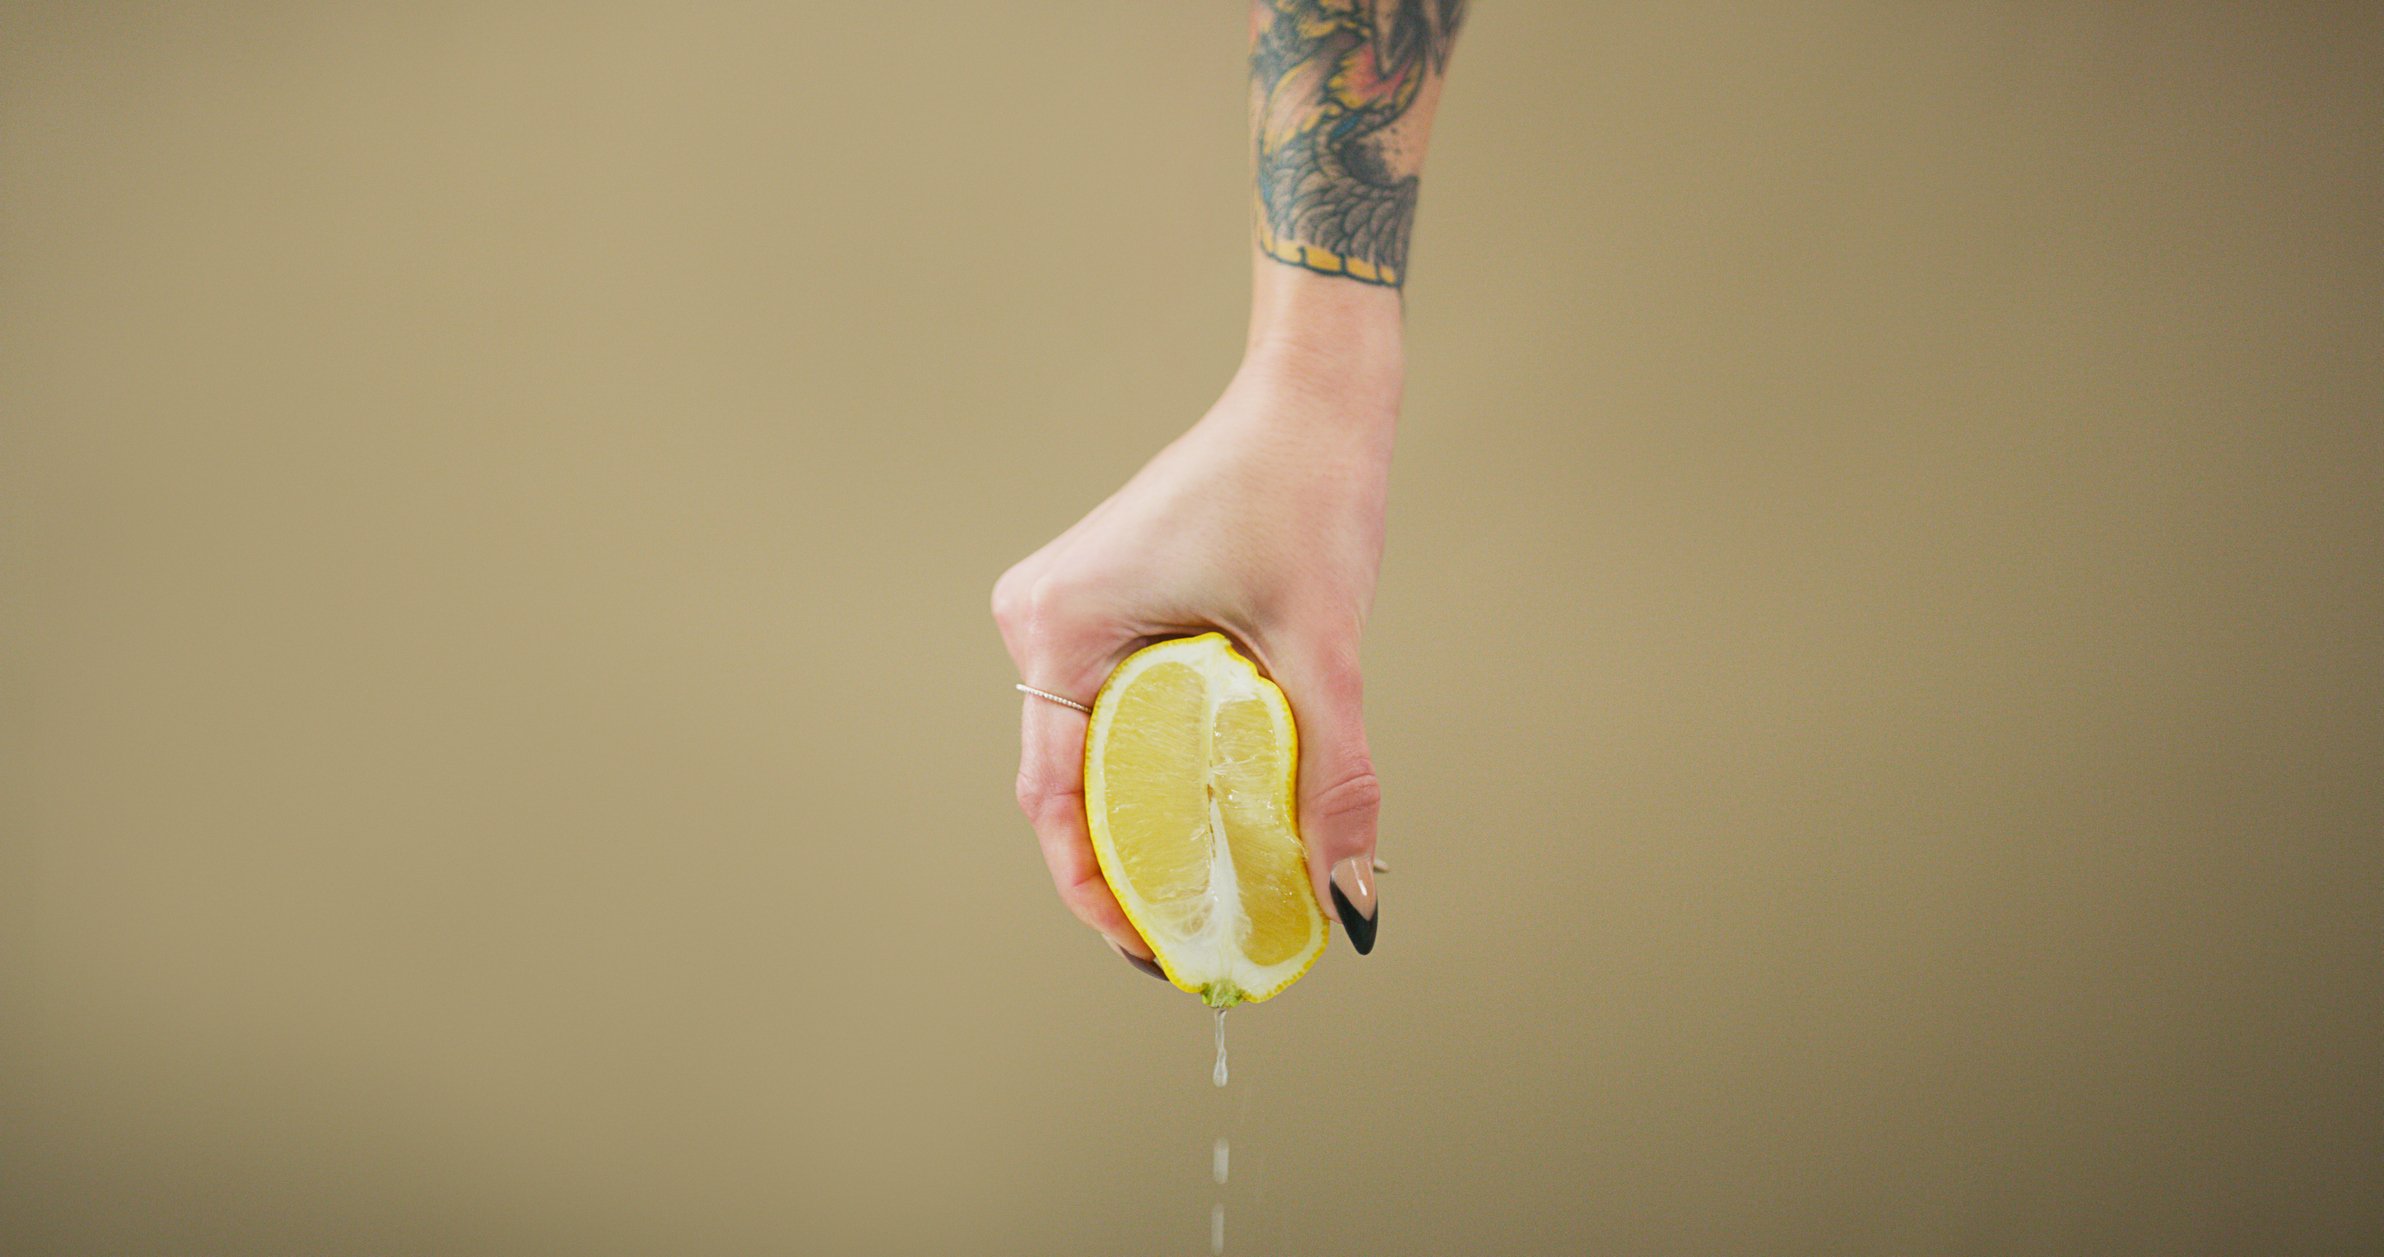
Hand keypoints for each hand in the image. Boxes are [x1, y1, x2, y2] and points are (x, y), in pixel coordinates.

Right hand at [992, 336, 1397, 963]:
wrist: (1309, 396)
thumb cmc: (1303, 489)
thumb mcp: (1323, 650)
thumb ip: (1334, 779)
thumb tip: (1350, 901)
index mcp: (1061, 627)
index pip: (1054, 800)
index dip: (1095, 891)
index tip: (1151, 949)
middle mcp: (1039, 618)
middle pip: (1066, 783)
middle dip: (1124, 866)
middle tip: (1190, 931)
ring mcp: (1064, 609)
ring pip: (1088, 750)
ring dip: (1140, 816)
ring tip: (1203, 883)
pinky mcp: (1099, 603)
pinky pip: (1110, 708)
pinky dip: (1153, 763)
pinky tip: (1207, 807)